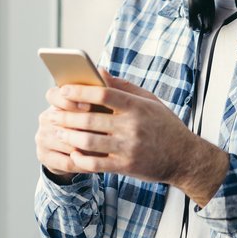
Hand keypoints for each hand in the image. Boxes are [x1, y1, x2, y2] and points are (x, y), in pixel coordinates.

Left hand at [40, 70, 229, 205]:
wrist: (184, 157)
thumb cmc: (164, 125)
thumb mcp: (149, 100)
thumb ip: (123, 86)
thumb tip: (99, 71)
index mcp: (136, 106)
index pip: (102, 94)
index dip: (79, 92)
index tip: (63, 91)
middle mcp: (132, 126)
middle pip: (89, 119)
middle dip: (66, 117)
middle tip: (53, 115)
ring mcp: (128, 148)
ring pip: (88, 142)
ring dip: (68, 137)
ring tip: (59, 133)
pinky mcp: (126, 167)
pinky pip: (95, 164)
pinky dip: (80, 158)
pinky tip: (72, 153)